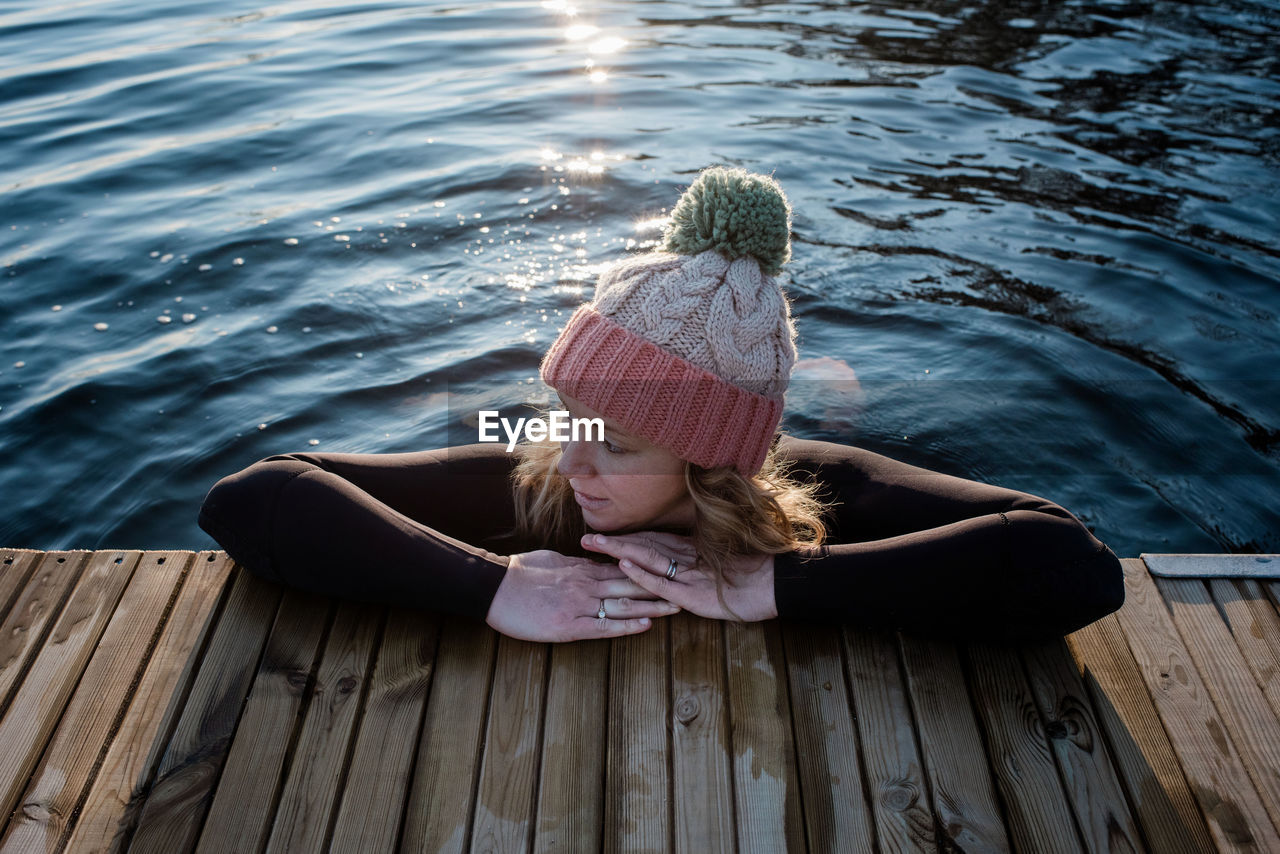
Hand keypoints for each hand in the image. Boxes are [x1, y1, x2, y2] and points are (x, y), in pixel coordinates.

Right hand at [485, 549, 681, 641]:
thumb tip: (588, 562)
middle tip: (685, 587)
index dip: (647, 570)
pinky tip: (645, 626)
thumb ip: (574, 564)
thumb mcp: (551, 561)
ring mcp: (579, 605)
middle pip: (630, 584)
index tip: (668, 570)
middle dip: (659, 586)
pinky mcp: (569, 626)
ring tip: (675, 608)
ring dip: (651, 606)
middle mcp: (586, 585)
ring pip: (623, 604)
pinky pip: (603, 627)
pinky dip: (626, 626)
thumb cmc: (519, 573)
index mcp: (581, 569)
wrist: (494, 586)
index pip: (622, 568)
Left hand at [580, 532, 778, 621]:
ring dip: (618, 552)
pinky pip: (663, 581)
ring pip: (647, 558)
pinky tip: (622, 568)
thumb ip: (699, 565)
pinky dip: (642, 574)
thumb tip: (683, 566)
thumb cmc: (753, 579)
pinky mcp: (694, 591)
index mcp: (691, 551)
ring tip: (592, 546)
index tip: (601, 534)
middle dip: (613, 543)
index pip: (651, 541)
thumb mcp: (721, 569)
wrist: (778, 584)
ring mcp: (689, 573)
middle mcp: (686, 558)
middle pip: (643, 545)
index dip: (626, 538)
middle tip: (583, 538)